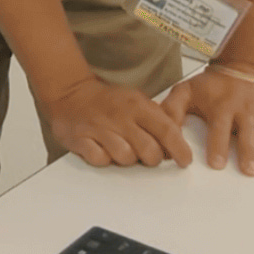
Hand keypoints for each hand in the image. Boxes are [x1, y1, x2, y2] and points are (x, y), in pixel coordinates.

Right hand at [42, 75, 192, 169]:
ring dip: (127, 159)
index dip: (179, 149)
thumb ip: (157, 118)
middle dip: (151, 158)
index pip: (166, 130)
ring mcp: (99, 128)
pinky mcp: (80, 139)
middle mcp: (120, 117)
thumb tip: (178, 140)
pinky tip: (102, 149)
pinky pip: (100, 159)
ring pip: (125, 158)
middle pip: (148, 151)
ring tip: (122, 149)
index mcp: (137, 106)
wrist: (69, 93)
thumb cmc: (107, 102)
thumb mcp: (136, 100)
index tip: (184, 160)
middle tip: (147, 155)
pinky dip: (104, 159)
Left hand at [162, 63, 253, 175]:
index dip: (217, 146)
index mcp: (221, 105)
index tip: (216, 164)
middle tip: (250, 171)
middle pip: (247, 133)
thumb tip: (161, 128)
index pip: (219, 129)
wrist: (241, 65)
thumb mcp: (187, 91)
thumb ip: (172, 108)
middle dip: (248, 153)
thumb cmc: (212, 85)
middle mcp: (244, 107)